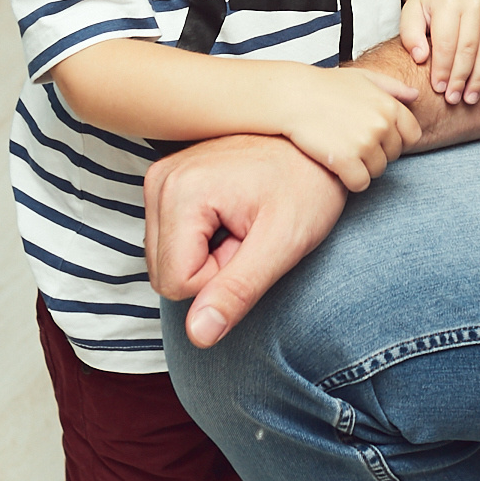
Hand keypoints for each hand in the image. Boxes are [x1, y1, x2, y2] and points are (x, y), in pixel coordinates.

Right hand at [147, 133, 347, 347]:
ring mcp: (161, 178)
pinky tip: (232, 215)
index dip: (221, 280)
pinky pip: (171, 240)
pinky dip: (203, 240)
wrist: (318, 144)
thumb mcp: (282, 245)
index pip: (176, 284)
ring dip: (208, 256)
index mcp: (182, 192)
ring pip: (167, 260)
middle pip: (165, 273)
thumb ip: (237, 291)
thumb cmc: (309, 187)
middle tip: (251, 235)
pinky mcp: (168, 181)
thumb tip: (197, 335)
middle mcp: (161, 180)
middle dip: (212, 268)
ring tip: (244, 223)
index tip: (254, 245)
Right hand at [272, 63, 420, 190]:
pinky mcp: (346, 161)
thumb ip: (392, 87)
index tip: (378, 137)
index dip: (396, 139)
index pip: (412, 135)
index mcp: (390, 106)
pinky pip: (360, 184)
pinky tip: (338, 165)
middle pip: (393, 155)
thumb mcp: (363, 78)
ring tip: (343, 150)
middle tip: (353, 141)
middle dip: (377, 152)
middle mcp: (382, 125)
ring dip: (362, 166)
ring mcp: (365, 144)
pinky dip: (350, 180)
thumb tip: (415, 95)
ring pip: (377, 171)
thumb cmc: (325, 86)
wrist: (293, 96)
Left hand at [402, 0, 479, 105]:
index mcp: (449, 2)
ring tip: (471, 97)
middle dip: (462, 78)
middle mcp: (475, 2)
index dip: (443, 69)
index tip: (438, 89)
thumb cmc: (427, 0)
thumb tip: (421, 58)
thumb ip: (410, 35)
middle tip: (454, 99)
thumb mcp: (410, 13)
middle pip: (470, 49)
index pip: (447, 43)